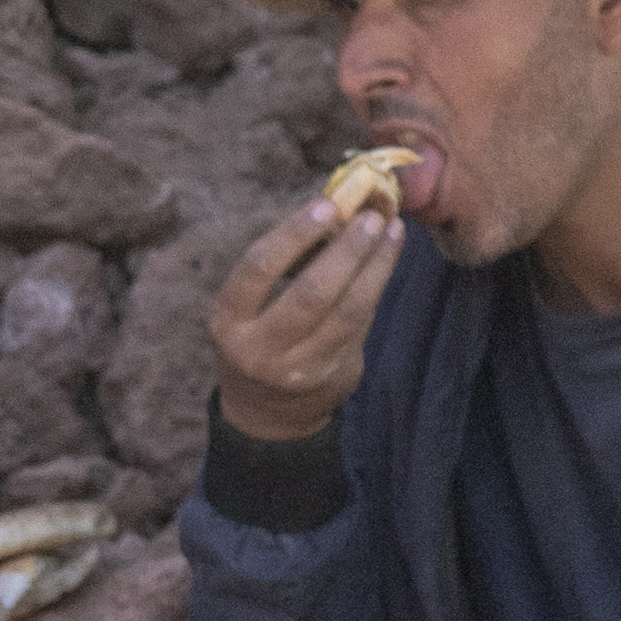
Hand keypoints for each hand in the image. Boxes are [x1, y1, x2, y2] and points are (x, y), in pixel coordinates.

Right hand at [203, 164, 408, 447]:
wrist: (267, 415)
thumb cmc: (258, 340)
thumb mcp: (248, 309)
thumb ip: (282, 267)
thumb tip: (333, 210)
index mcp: (229, 322)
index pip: (257, 270)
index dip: (293, 235)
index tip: (326, 206)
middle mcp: (260, 350)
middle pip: (310, 294)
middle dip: (347, 250)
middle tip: (372, 217)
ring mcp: (299, 368)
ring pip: (347, 310)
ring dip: (375, 266)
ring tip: (392, 231)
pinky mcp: (333, 376)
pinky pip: (361, 324)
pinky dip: (377, 286)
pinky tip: (387, 259)